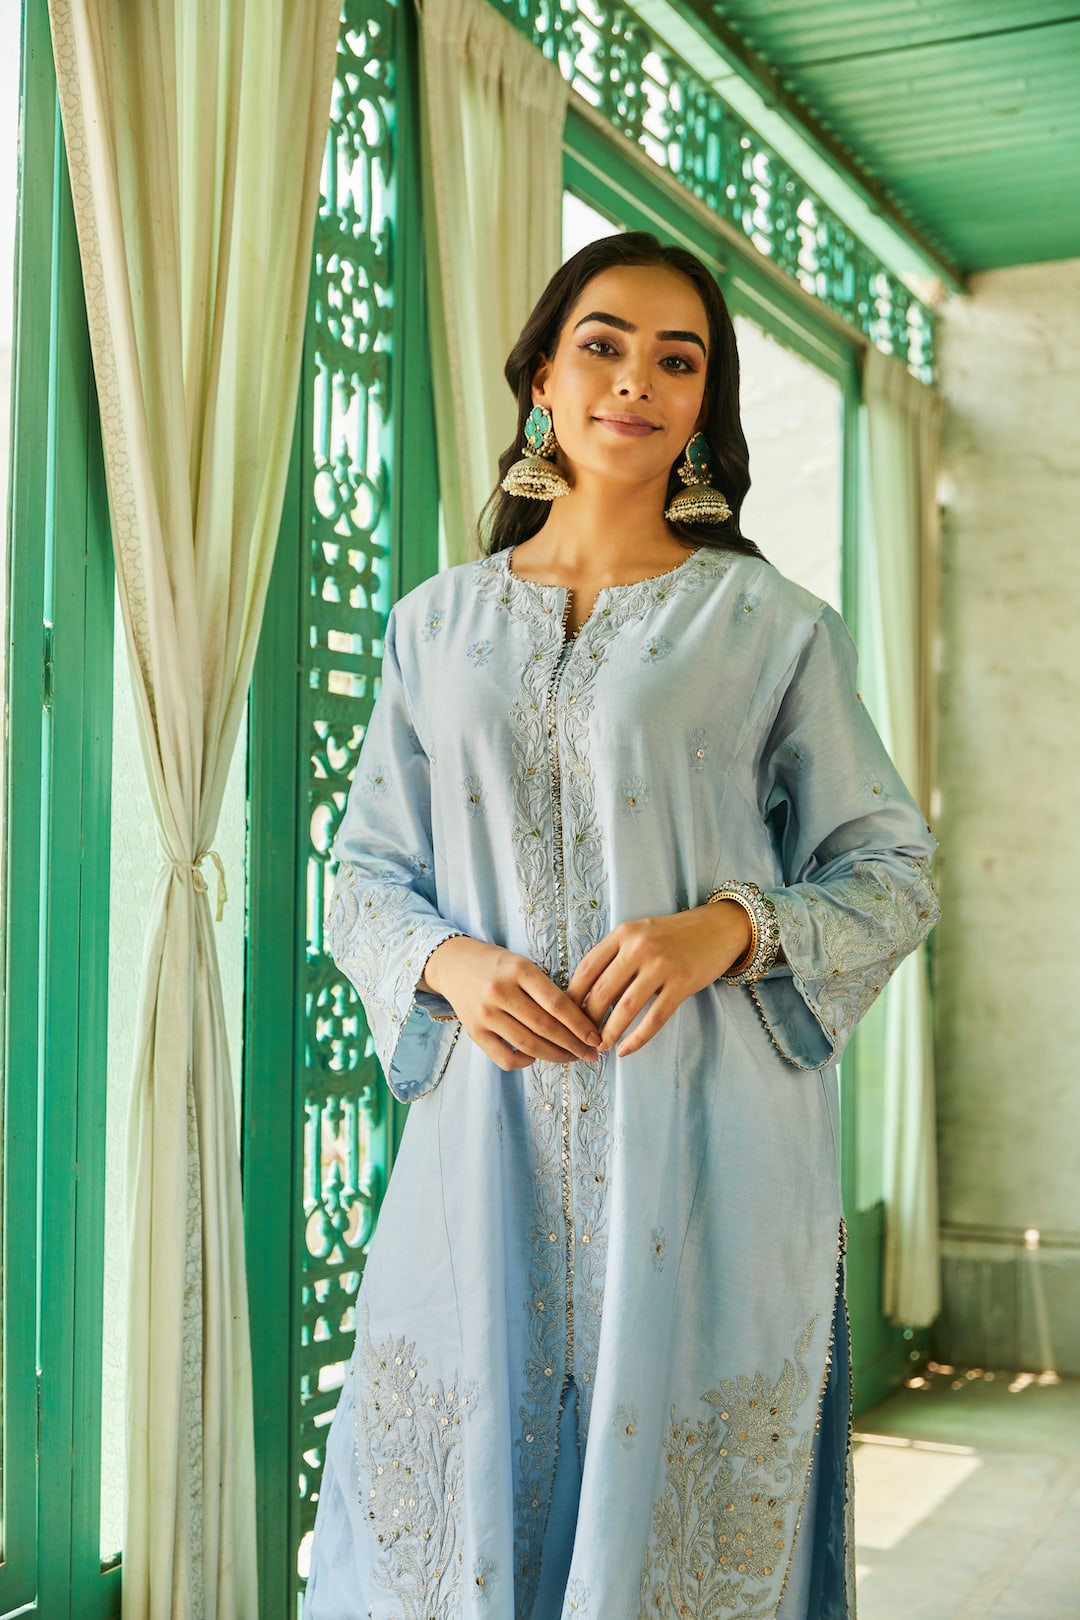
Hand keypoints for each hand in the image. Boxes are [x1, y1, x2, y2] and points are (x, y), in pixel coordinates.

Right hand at [421, 936, 603, 1070]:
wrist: (453, 964)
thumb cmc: (496, 965)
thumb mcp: (523, 965)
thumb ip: (546, 990)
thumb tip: (580, 1023)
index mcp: (519, 970)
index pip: (557, 1003)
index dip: (580, 1025)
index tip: (596, 1037)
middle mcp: (500, 992)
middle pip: (546, 1027)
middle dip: (574, 1045)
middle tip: (591, 1054)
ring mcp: (485, 1014)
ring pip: (529, 1045)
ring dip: (555, 1056)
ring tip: (571, 1058)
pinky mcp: (474, 1032)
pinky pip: (505, 1058)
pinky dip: (525, 1062)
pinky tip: (535, 1056)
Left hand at [565, 902, 752, 1058]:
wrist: (718, 927)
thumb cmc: (673, 935)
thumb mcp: (639, 934)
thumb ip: (615, 956)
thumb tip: (587, 994)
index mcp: (623, 933)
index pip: (586, 968)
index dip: (573, 996)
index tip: (566, 1015)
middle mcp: (639, 947)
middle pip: (602, 991)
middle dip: (587, 1020)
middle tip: (582, 1037)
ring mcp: (661, 965)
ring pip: (625, 1007)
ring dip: (609, 1032)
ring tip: (601, 1046)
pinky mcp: (682, 983)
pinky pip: (654, 1017)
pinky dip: (637, 1038)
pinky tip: (626, 1050)